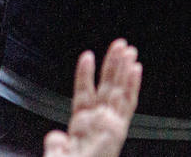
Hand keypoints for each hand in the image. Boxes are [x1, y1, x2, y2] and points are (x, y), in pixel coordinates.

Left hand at [43, 40, 141, 156]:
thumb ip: (56, 146)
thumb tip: (54, 136)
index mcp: (82, 130)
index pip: (84, 95)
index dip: (84, 76)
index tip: (88, 55)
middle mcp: (98, 125)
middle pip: (107, 89)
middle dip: (113, 66)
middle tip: (121, 44)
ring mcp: (109, 127)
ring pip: (118, 92)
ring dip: (125, 70)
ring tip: (129, 50)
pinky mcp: (117, 131)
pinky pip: (127, 105)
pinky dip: (132, 86)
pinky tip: (136, 68)